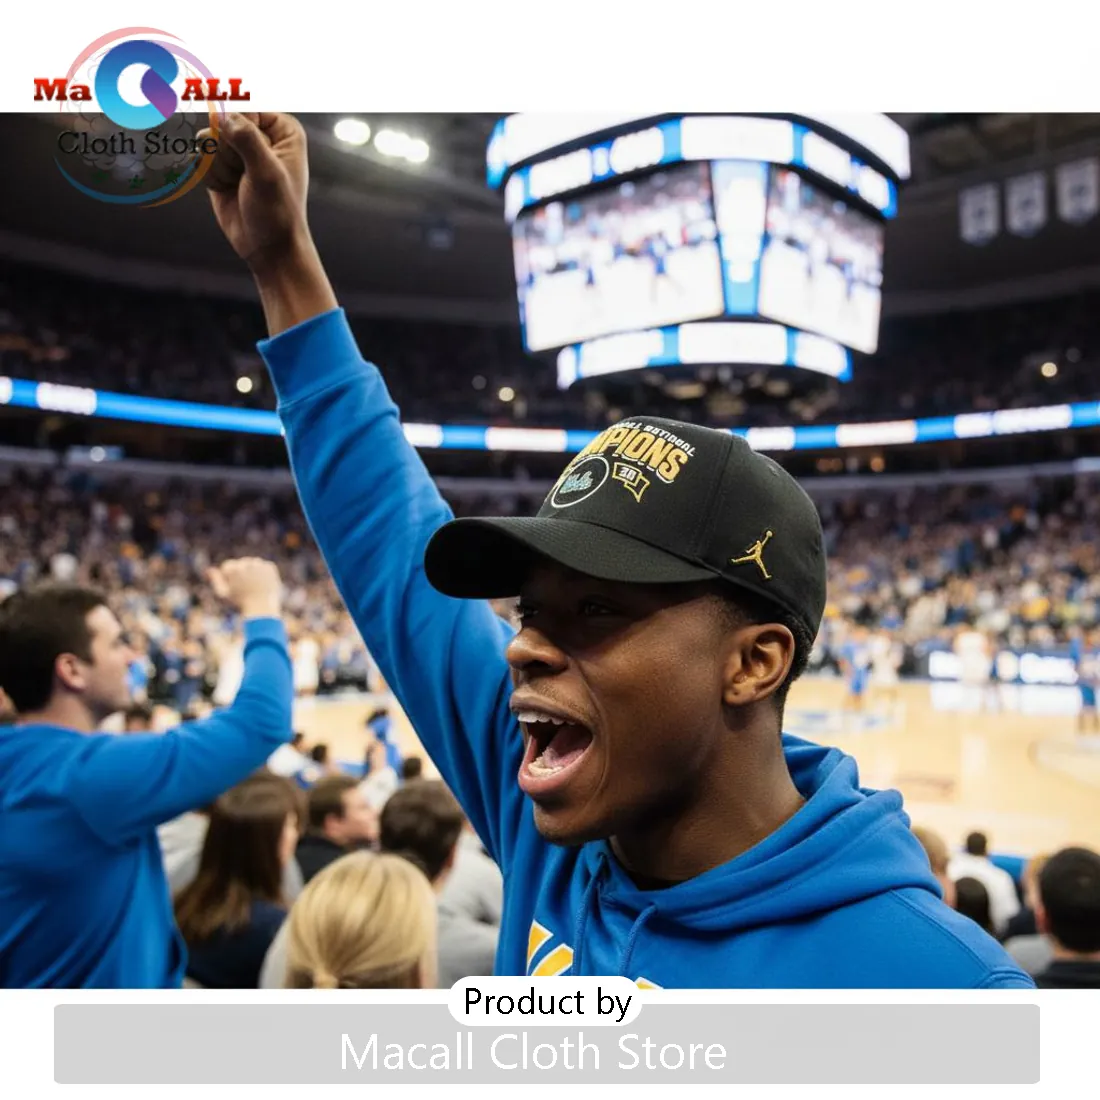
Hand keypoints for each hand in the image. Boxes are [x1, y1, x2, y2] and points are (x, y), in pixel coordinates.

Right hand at [199, 112, 337, 335]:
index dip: (236, 127)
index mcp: (282, 129)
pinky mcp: (222, 167)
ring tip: (238, 185)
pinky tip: (227, 191)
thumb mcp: (267, 174)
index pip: (245, 107)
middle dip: (226, 150)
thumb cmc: (278, 212)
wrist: (269, 249)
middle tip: (244, 175)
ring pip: (207, 138)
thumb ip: (247, 140)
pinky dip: (210, 176)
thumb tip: (223, 115)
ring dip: (218, 166)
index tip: (242, 151)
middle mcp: (261, 135)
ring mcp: (239, 151)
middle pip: (222, 120)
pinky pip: (201, 158)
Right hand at [208, 558, 282, 619]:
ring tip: (254, 586)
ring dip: (253, 572)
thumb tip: (210, 569)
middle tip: (246, 588)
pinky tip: (263, 584)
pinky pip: (264, 566)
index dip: (229, 578)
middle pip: (240, 563)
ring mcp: (259, 564)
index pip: (227, 566)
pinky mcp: (270, 566)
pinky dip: (263, 573)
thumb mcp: (224, 594)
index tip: (234, 587)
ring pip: (253, 564)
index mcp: (233, 568)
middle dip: (242, 573)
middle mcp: (246, 563)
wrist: (262, 608)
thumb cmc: (240, 603)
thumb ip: (216, 581)